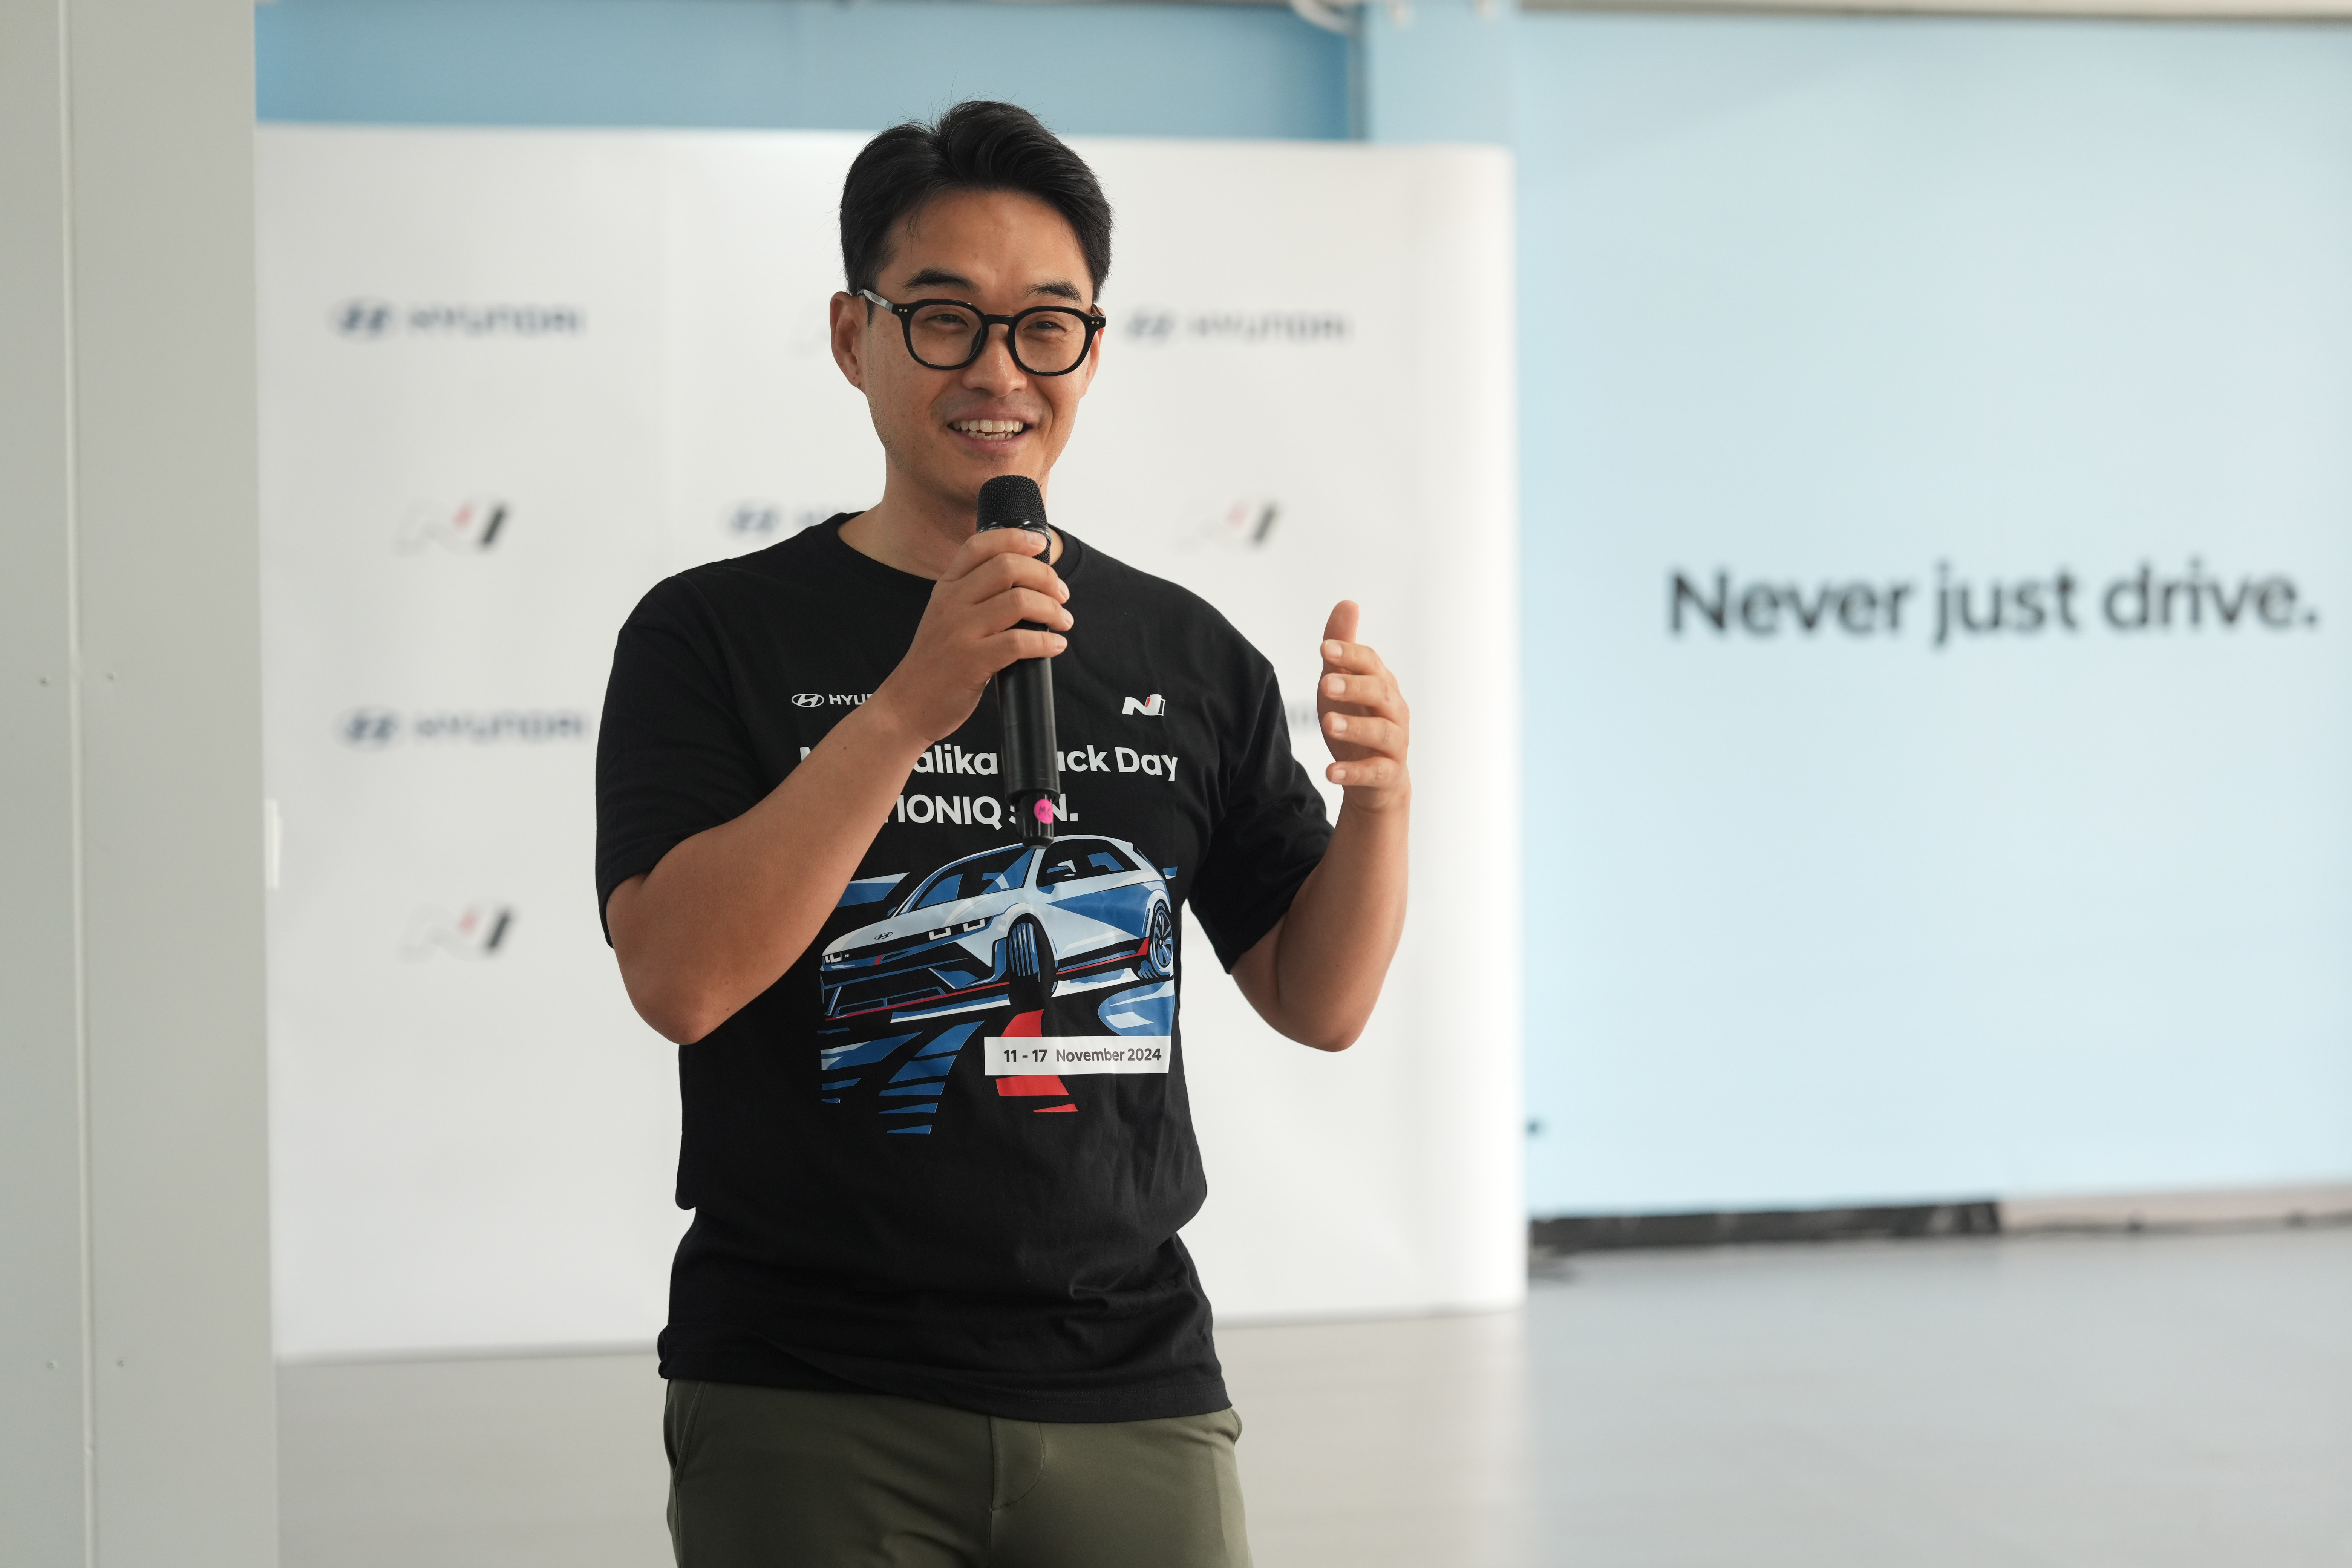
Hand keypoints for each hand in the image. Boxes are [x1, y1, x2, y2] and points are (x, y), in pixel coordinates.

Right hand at [868, 527, 1070, 744]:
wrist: (907, 704)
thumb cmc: (936, 662)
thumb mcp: (945, 617)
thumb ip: (974, 595)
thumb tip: (1025, 582)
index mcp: (946, 588)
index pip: (980, 545)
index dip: (1015, 538)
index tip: (1041, 543)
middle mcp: (951, 603)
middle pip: (1008, 567)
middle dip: (1045, 577)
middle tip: (1062, 594)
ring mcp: (960, 631)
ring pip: (1019, 601)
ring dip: (1052, 610)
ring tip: (1063, 621)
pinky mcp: (971, 661)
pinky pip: (1019, 642)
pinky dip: (1046, 642)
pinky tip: (1055, 645)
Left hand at [1316, 601, 1409, 811]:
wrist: (1375, 780)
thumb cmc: (1357, 721)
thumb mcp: (1343, 683)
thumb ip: (1343, 649)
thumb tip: (1348, 603)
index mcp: (1382, 684)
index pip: (1371, 663)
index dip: (1349, 654)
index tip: (1324, 648)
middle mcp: (1394, 711)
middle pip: (1380, 693)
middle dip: (1354, 686)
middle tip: (1325, 684)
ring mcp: (1395, 743)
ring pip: (1382, 732)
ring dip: (1354, 727)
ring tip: (1327, 723)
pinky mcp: (1388, 773)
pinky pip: (1375, 771)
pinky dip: (1354, 772)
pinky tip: (1330, 772)